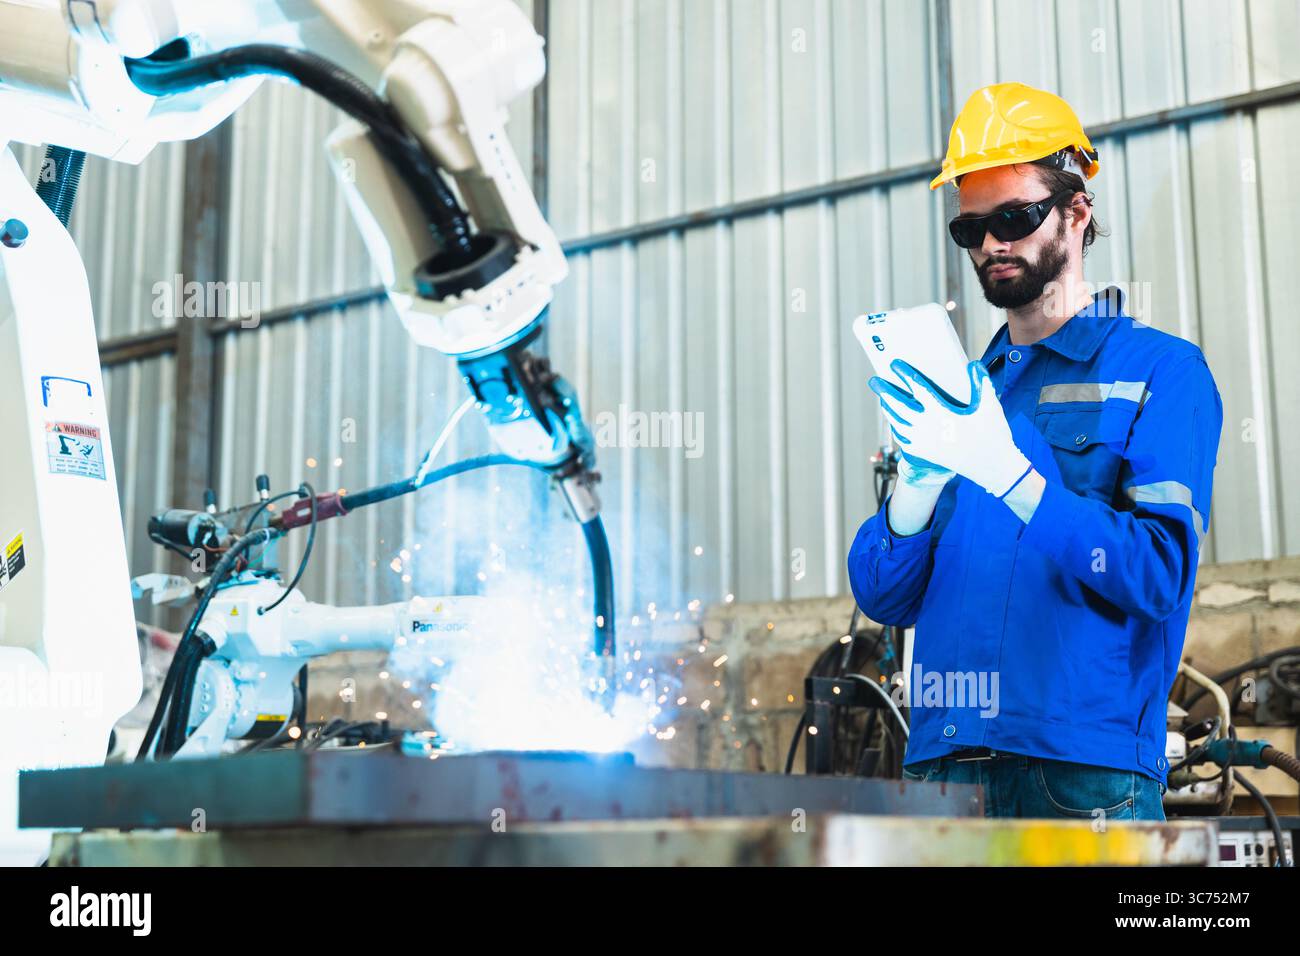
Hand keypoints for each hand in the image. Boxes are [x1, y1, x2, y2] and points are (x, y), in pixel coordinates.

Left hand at [869, 359, 1030, 497]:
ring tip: (882, 399)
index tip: (895, 364)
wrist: (992, 468)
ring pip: (898, 423)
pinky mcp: (925, 453)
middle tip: (874, 381)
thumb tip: (973, 365)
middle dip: (885, 391)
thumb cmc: (992, 436)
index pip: (918, 388)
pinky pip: (903, 439)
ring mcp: (923, 442)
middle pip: (899, 405)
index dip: (905, 374)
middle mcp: (927, 428)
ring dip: (889, 409)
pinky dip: (897, 428)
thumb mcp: (990, 406)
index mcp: (941, 413)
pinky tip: (895, 423)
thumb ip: (981, 383)